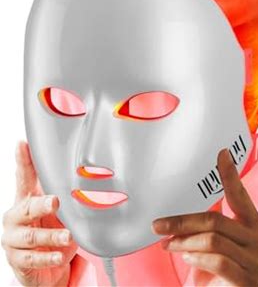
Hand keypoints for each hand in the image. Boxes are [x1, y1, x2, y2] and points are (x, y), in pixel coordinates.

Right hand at [1, 141, 77, 286]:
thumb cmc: (54, 229)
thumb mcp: (62, 210)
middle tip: (56, 201)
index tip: (22, 144)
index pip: (24, 177)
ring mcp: (13, 239)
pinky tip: (59, 257)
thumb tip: (89, 176)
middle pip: (27, 207)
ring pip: (31, 237)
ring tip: (68, 237)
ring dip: (52, 237)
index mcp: (27, 199)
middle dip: (42, 205)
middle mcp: (17, 217)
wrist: (47, 266)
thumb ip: (67, 195)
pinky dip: (48, 258)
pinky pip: (32, 260)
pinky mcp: (17, 260)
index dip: (23, 160)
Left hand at [152, 148, 257, 286]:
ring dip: (184, 241)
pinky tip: (187, 256)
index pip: (240, 196)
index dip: (230, 174)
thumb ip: (210, 222)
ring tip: (170, 244)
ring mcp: (257, 262)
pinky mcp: (248, 282)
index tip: (221, 153)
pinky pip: (218, 260)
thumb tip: (186, 203)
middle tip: (159, 225)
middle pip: (216, 220)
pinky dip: (197, 257)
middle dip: (182, 221)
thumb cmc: (218, 273)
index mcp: (255, 225)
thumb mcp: (214, 243)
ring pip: (213, 240)